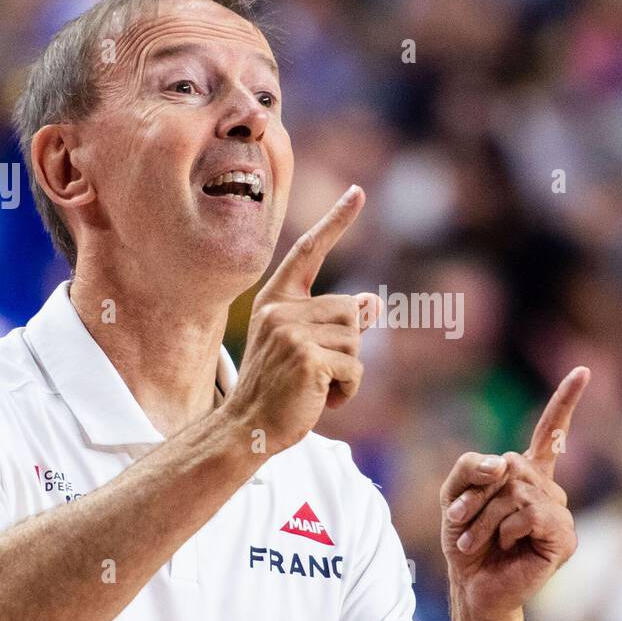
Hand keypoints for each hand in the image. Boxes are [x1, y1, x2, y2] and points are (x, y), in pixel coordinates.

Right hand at [226, 185, 380, 453]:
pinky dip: (348, 390)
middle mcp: (281, 310)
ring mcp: (292, 333)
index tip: (357, 192)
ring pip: (357, 340)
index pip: (309, 252)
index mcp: (276, 300)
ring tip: (316, 386)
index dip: (335, 221)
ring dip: (349, 371)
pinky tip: (321, 400)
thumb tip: (374, 301)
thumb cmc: (277, 390)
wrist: (246, 428)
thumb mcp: (303, 348)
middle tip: (317, 373)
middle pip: (351, 311)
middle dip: (348, 347)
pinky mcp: (307, 358)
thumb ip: (336, 323)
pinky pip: (355, 368)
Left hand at [439, 367, 589, 620]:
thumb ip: (470, 466)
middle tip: (464, 521)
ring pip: (519, 489)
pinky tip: (507, 547)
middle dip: (478, 492)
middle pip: (513, 464)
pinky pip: (530, 512)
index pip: (550, 433)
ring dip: (486, 515)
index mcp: (528, 476)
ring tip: (479, 540)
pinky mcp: (564, 537)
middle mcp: (550, 490)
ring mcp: (560, 513)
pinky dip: (506, 529)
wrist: (471, 588)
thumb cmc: (465, 542)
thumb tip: (505, 463)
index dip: (565, 402)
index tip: (582, 371)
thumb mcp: (453, 494)